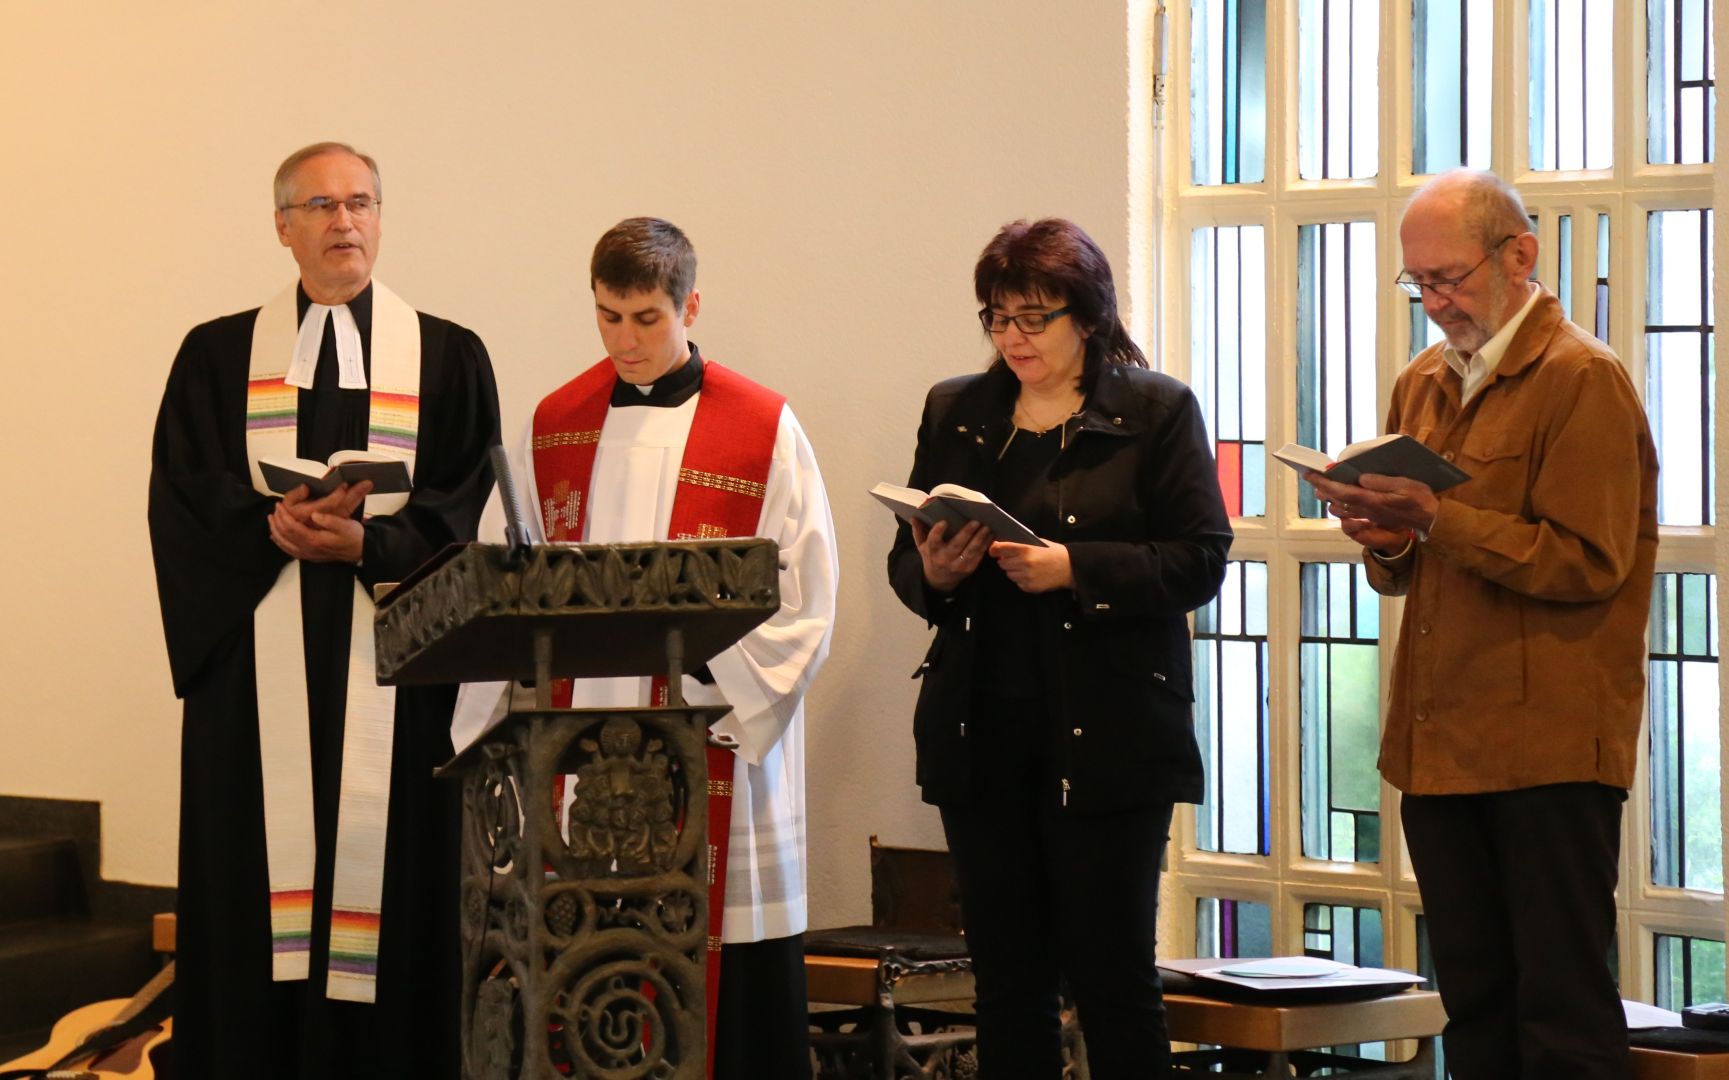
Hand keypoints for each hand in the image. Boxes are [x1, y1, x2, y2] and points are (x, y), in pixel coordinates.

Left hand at [269, 481, 371, 562]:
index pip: (292, 527)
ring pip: (284, 543)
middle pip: (285, 535)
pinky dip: (280, 542)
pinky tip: (277, 537)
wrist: (360, 551)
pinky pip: (289, 550)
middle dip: (277, 521)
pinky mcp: (309, 556)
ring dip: (276, 531)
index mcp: (315, 540)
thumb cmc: (352, 536)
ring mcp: (307, 554)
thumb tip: (315, 515)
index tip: (279, 504)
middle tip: (275, 509)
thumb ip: (330, 520)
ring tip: (271, 520)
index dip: (283, 515)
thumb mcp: (345, 525)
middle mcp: (308, 549)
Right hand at [914, 519, 990, 591]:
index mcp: (932, 551)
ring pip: (971, 551)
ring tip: (987, 527)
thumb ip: (918, 531)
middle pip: (956, 545)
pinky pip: (978, 556)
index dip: (938, 532)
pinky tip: (990, 535)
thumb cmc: (931, 557)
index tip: (944, 522)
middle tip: (976, 521)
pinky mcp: (969, 568)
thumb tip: (913, 517)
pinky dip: (985, 545)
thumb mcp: (922, 546)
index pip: (933, 541)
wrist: (939, 579)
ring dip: (980, 538)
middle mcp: (945, 559)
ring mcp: (958, 565)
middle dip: (967, 533)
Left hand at [989, 540, 1072, 592]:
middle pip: (1002, 563)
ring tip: (1025, 567)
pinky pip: (1017, 583)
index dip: (995, 549)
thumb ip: (1021, 545)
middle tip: (1014, 559)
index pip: (1000, 549)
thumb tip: (1003, 546)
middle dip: (1006, 560)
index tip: (993, 550)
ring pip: (1008, 574)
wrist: (1070, 567)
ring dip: (1013, 570)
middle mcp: (1024, 563)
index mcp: (1026, 550)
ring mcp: (1027, 577)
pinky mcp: (1030, 587)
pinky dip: (1021, 579)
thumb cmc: (1054, 552)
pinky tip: (1031, 574)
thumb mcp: (1037, 543)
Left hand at [1306, 471, 1434, 554]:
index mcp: (1373, 500)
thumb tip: (1361, 478)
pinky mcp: (1374, 519)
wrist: (1430, 519)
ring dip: (1331, 500)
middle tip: (1312, 479)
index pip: (1342, 491)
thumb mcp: (1405, 485)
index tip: (1310, 475)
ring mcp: (1370, 516)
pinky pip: (1352, 516)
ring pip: (1343, 510)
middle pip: (1338, 500)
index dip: (1325, 483)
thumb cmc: (1419, 499)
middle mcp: (1367, 510)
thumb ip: (1382, 482)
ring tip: (1322, 489)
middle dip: (1324, 489)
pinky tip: (1338, 503)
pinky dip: (1342, 509)